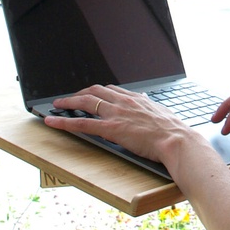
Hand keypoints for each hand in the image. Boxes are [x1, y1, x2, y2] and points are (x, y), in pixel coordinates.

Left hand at [45, 85, 204, 167]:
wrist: (176, 140)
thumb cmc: (173, 131)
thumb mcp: (161, 113)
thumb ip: (150, 106)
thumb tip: (147, 100)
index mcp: (136, 99)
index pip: (111, 89)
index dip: (98, 91)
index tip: (91, 93)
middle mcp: (123, 102)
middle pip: (95, 91)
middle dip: (79, 93)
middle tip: (69, 98)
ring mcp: (116, 114)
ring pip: (86, 102)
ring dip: (68, 102)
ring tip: (57, 104)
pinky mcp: (111, 128)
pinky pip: (82, 123)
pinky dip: (65, 121)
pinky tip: (53, 121)